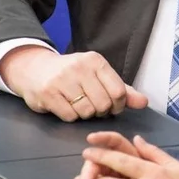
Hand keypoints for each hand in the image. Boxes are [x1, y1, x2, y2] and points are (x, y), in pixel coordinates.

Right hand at [0, 48, 147, 121]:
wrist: (35, 68)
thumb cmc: (72, 74)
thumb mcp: (98, 75)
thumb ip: (122, 90)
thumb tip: (144, 102)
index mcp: (96, 61)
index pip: (119, 91)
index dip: (118, 105)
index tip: (112, 105)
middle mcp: (79, 68)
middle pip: (103, 104)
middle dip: (101, 111)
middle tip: (93, 106)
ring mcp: (62, 80)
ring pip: (87, 112)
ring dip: (85, 114)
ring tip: (78, 104)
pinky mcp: (48, 93)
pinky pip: (70, 116)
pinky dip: (71, 116)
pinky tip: (66, 106)